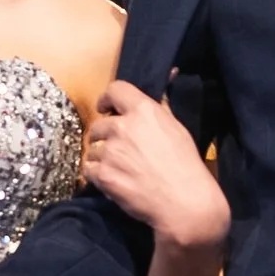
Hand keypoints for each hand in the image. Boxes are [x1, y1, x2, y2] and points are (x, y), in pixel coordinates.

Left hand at [81, 82, 228, 255]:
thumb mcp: (177, 127)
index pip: (114, 89)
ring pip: (92, 148)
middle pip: (99, 124)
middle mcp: (123, 127)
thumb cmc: (185, 165)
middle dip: (105, 136)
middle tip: (119, 149)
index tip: (107, 108)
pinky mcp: (103, 175)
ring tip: (120, 169)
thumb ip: (161, 103)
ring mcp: (110, 151)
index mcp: (144, 111)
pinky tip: (114, 181)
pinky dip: (97, 175)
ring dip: (102, 157)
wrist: (184, 203)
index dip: (108, 99)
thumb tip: (169, 72)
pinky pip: (88, 169)